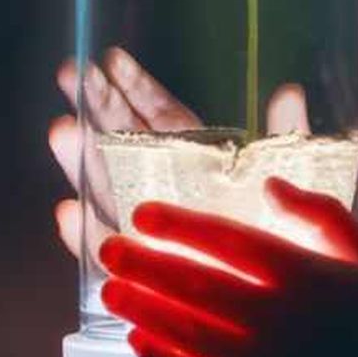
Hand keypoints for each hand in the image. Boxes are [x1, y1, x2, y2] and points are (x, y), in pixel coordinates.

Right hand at [48, 46, 312, 261]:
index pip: (163, 115)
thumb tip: (289, 91)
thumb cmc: (293, 238)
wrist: (291, 297)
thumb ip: (287, 137)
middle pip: (124, 141)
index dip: (137, 86)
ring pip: (106, 188)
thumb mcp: (296, 180)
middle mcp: (170, 188)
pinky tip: (68, 212)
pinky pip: (105, 251)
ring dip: (81, 160)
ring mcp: (150, 226)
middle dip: (97, 107)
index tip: (111, 59)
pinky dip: (83, 235)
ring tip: (62, 129)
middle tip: (69, 74)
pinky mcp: (141, 268)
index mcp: (202, 160)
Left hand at [99, 178, 357, 356]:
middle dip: (144, 265)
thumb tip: (271, 184)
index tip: (141, 214)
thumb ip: (323, 216)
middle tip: (107, 251)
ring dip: (142, 309)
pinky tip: (138, 342)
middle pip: (195, 285)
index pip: (227, 241)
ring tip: (110, 292)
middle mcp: (280, 319)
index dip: (178, 225)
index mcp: (307, 275)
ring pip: (186, 333)